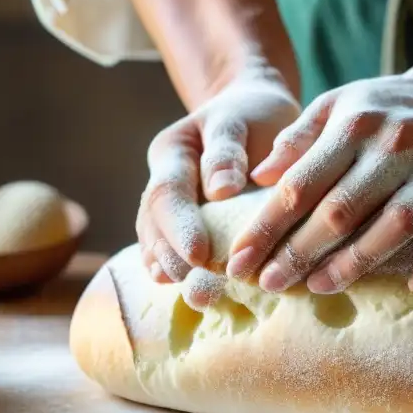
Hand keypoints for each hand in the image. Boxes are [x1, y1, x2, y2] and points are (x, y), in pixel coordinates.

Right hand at [136, 63, 299, 305]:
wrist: (256, 114)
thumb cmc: (253, 115)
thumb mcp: (241, 118)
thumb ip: (227, 149)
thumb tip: (219, 189)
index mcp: (172, 153)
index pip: (168, 193)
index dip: (180, 227)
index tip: (200, 254)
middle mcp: (164, 183)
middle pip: (156, 224)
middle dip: (173, 258)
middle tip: (198, 286)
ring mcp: (172, 208)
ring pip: (160, 242)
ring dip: (177, 272)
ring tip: (199, 298)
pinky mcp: (189, 227)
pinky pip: (177, 252)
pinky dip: (186, 273)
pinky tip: (196, 294)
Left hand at [225, 66, 412, 294]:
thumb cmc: (391, 109)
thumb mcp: (341, 104)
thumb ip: (299, 138)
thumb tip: (256, 177)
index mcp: (356, 124)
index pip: (301, 183)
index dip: (266, 226)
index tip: (239, 260)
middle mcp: (398, 144)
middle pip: (342, 208)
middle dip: (300, 251)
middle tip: (269, 284)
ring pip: (396, 222)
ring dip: (356, 260)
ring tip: (320, 287)